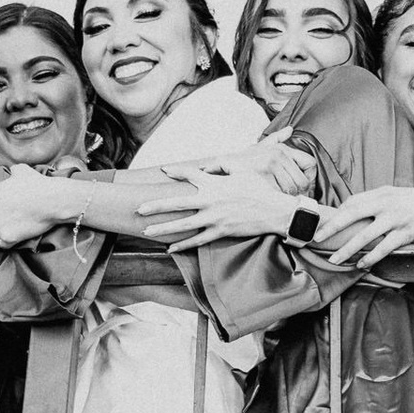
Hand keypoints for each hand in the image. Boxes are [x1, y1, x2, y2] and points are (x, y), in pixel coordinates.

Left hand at [136, 177, 298, 250]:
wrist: (274, 210)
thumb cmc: (260, 189)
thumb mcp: (242, 170)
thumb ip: (223, 165)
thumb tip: (210, 164)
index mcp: (214, 183)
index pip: (189, 174)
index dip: (175, 171)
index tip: (163, 171)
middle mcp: (210, 200)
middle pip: (176, 203)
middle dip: (155, 206)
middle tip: (139, 209)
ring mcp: (214, 218)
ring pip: (183, 225)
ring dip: (163, 228)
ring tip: (146, 231)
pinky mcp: (220, 232)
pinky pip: (197, 240)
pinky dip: (183, 244)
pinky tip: (170, 248)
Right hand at [200, 130, 316, 194]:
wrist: (220, 170)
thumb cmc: (240, 162)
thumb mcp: (259, 147)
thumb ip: (277, 138)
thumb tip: (290, 129)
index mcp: (280, 149)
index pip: (310, 164)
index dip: (310, 178)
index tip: (303, 187)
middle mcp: (276, 155)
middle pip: (302, 182)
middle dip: (300, 194)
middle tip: (292, 200)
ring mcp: (269, 167)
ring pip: (292, 191)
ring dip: (289, 200)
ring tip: (282, 203)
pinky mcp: (262, 180)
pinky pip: (280, 197)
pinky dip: (279, 203)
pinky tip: (273, 204)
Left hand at [319, 186, 413, 266]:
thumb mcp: (395, 195)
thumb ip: (376, 201)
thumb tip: (353, 209)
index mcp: (381, 193)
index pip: (352, 202)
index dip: (336, 214)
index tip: (323, 224)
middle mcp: (386, 204)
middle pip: (352, 214)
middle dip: (332, 227)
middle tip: (316, 238)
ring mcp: (395, 219)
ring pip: (365, 236)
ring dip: (347, 250)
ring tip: (335, 260)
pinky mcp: (406, 233)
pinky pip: (384, 247)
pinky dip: (371, 257)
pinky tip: (362, 264)